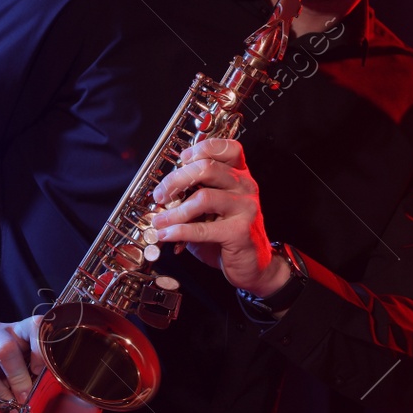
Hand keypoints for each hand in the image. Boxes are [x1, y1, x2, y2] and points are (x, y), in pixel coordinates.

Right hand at [0, 315, 44, 412]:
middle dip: (17, 378)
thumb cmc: (3, 368)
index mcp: (17, 329)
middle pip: (5, 349)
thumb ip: (32, 373)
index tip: (40, 371)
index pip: (34, 326)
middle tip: (23, 399)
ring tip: (6, 411)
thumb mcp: (22, 364)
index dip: (39, 348)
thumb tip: (43, 399)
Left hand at [150, 138, 289, 296]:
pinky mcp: (240, 231)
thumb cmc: (227, 233)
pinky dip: (180, 231)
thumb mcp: (211, 208)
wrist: (252, 264)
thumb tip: (162, 194)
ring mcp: (245, 207)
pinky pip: (204, 228)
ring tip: (159, 220)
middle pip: (207, 168)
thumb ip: (193, 195)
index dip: (202, 148)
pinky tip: (167, 234)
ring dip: (175, 211)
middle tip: (160, 195)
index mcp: (239, 174)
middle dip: (176, 180)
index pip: (227, 147)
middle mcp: (245, 186)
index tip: (181, 159)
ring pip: (203, 198)